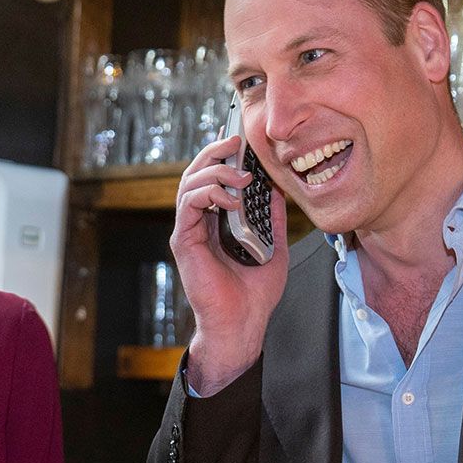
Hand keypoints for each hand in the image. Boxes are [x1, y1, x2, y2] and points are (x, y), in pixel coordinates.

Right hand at [171, 135, 289, 396]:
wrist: (243, 322)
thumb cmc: (256, 291)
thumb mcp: (274, 244)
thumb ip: (274, 215)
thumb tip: (278, 185)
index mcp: (218, 220)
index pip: (213, 177)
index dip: (222, 155)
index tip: (241, 140)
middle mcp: (200, 221)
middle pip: (197, 173)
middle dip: (215, 152)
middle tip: (236, 142)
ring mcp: (189, 230)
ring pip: (189, 183)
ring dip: (215, 171)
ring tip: (241, 175)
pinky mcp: (184, 241)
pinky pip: (188, 205)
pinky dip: (208, 193)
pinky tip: (230, 199)